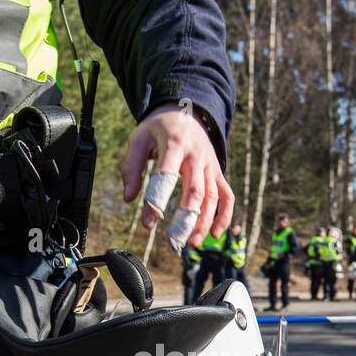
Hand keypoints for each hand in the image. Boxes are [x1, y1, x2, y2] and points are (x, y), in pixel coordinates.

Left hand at [122, 103, 232, 248]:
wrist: (185, 112)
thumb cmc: (159, 129)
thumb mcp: (138, 139)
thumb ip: (131, 168)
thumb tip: (129, 198)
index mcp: (174, 144)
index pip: (167, 175)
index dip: (157, 200)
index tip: (148, 223)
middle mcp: (197, 155)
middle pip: (195, 190)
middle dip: (185, 219)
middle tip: (173, 241)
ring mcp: (210, 165)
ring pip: (212, 197)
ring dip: (204, 222)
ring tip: (190, 242)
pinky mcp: (217, 172)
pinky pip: (227, 195)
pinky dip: (225, 215)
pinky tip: (215, 234)